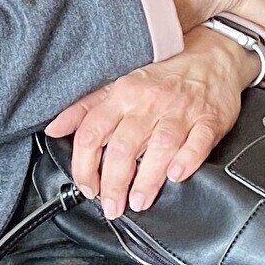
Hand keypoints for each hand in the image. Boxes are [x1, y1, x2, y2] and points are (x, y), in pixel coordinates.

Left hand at [47, 29, 255, 217]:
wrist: (212, 58)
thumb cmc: (163, 78)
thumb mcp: (119, 87)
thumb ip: (85, 110)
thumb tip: (52, 129)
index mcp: (122, 95)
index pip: (92, 133)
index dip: (84, 165)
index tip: (87, 187)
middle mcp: (149, 103)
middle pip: (124, 147)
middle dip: (114, 183)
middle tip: (112, 206)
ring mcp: (181, 111)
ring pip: (160, 147)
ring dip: (147, 179)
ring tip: (138, 201)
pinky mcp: (209, 120)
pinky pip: (198, 141)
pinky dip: (187, 159)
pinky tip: (176, 175)